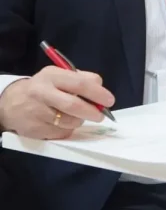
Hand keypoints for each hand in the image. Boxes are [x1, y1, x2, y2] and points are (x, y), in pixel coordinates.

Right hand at [0, 67, 114, 139]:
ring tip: (78, 116)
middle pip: (74, 105)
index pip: (80, 84)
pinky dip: (68, 129)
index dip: (98, 93)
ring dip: (80, 121)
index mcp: (52, 75)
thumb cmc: (45, 87)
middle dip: (92, 111)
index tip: (110, 100)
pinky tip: (63, 123)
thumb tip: (101, 90)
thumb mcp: (60, 75)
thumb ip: (81, 79)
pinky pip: (60, 133)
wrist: (11, 102)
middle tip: (101, 115)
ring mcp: (36, 112)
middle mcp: (42, 93)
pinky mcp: (34, 129)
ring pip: (69, 121)